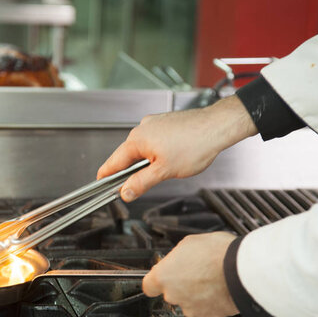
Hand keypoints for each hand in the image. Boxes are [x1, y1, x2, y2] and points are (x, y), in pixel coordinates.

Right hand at [97, 95, 256, 201]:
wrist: (217, 126)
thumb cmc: (195, 144)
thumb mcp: (164, 171)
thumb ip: (141, 183)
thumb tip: (125, 192)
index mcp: (137, 139)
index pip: (113, 162)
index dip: (106, 176)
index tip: (100, 184)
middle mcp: (142, 128)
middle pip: (127, 156)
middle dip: (130, 172)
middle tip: (136, 188)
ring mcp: (154, 124)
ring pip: (142, 149)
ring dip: (146, 163)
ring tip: (163, 172)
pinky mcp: (165, 123)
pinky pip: (153, 141)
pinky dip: (156, 153)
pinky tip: (171, 159)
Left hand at [143, 232, 238, 316]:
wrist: (242, 270)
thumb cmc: (217, 253)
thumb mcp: (189, 242)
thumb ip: (177, 256)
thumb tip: (178, 258)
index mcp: (164, 276)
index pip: (149, 285)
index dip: (156, 280)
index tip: (162, 276)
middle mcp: (174, 295)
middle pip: (171, 292)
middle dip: (181, 284)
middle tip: (196, 270)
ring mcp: (192, 307)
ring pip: (189, 301)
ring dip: (196, 292)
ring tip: (211, 277)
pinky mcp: (210, 315)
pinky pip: (206, 307)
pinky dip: (211, 300)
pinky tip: (219, 286)